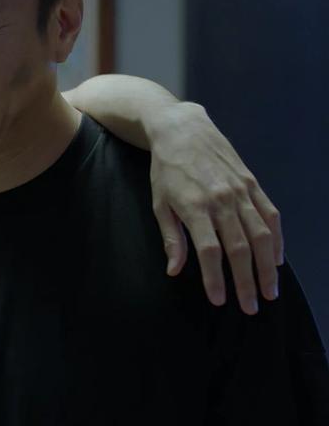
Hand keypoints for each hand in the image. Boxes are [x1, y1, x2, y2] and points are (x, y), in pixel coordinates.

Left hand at [146, 102, 281, 314]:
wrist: (182, 130)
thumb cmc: (165, 169)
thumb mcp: (159, 202)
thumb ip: (170, 237)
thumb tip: (174, 270)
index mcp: (194, 206)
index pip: (210, 250)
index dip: (216, 278)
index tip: (219, 300)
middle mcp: (221, 200)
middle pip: (239, 248)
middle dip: (246, 281)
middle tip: (250, 307)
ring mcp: (241, 191)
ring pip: (260, 235)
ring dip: (267, 266)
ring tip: (269, 291)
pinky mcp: (253, 184)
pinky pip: (270, 215)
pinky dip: (276, 239)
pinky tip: (277, 259)